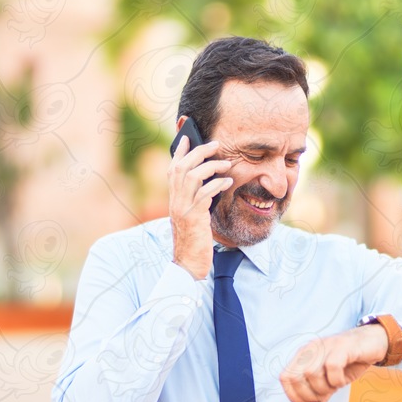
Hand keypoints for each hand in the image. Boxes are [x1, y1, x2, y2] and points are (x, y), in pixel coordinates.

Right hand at [168, 136, 232, 279]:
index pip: (173, 169)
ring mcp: (183, 209)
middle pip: (181, 167)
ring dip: (210, 166)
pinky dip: (217, 184)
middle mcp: (175, 201)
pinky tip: (228, 182)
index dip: (180, 151)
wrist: (188, 264)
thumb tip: (210, 182)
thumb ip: (196, 199)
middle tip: (215, 144)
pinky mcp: (194, 217)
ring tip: (226, 163)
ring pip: (191, 177)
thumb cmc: (194, 241)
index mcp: (174, 199)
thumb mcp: (193, 217)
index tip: (188, 136)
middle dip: (198, 152)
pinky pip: (204, 194)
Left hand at [280, 325, 388, 401]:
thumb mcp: (330, 384)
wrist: (373, 343)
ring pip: (311, 374)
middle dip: (309, 395)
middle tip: (324, 395)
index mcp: (303, 356)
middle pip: (295, 378)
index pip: (285, 378)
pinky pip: (332, 366)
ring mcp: (325, 346)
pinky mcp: (342, 346)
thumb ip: (318, 400)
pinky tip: (342, 380)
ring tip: (334, 387)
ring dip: (324, 388)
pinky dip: (336, 380)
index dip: (294, 396)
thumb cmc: (349, 363)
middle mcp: (311, 349)